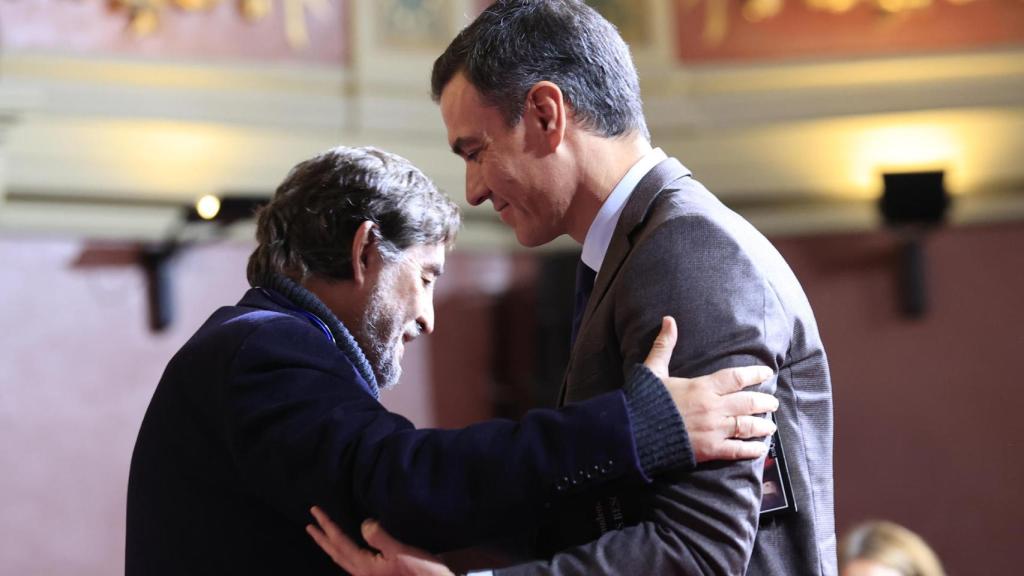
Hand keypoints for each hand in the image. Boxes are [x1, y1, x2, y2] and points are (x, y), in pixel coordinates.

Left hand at [306, 506, 453, 575]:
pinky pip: (352, 562)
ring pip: (342, 559)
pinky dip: (343, 552)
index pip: (339, 542)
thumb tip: (364, 523)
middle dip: (322, 538)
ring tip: (322, 536)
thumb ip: (380, 537)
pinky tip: (348, 551)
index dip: (327, 526)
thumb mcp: (401, 552)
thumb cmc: (421, 572)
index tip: (315, 512)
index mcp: (364, 566)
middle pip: (336, 553)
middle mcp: (362, 573)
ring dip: (330, 546)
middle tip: (310, 524)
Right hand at [643, 316, 778, 462]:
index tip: (766, 373)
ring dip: (762, 426)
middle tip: (772, 403)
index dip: (754, 374)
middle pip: (748, 402)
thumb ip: (664, 345)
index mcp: (702, 386)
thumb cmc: (643, 400)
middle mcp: (713, 407)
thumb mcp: (653, 369)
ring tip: (770, 427)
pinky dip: (751, 450)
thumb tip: (669, 320)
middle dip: (764, 402)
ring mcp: (713, 430)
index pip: (736, 377)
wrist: (633, 432)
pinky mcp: (709, 450)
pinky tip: (760, 449)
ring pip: (747, 426)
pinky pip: (737, 450)